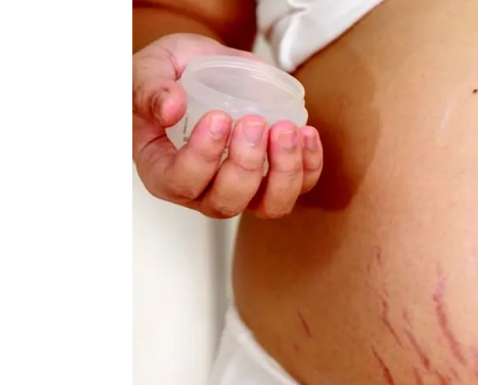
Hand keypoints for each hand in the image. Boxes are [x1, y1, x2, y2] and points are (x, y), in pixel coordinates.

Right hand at [132, 33, 322, 217]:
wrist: (205, 69)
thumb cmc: (172, 76)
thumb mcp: (150, 70)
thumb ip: (150, 89)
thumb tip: (170, 107)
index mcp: (164, 172)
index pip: (182, 182)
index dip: (203, 157)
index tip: (219, 117)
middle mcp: (203, 191)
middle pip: (228, 201)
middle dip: (246, 165)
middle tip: (255, 122)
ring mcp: (243, 190)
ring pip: (270, 205)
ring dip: (284, 171)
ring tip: (286, 130)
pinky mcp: (274, 179)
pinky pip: (299, 187)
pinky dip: (309, 165)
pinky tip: (306, 133)